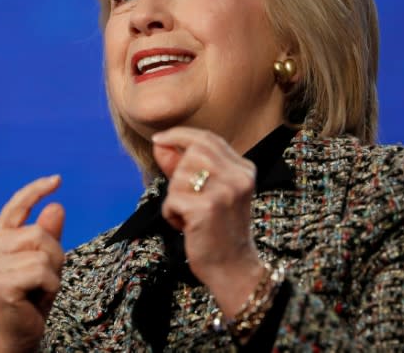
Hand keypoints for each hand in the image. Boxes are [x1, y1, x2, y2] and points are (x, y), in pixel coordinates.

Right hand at [0, 175, 65, 352]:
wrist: (17, 333)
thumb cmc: (30, 295)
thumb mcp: (44, 259)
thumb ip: (48, 233)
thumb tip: (56, 206)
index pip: (16, 205)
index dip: (36, 190)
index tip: (57, 179)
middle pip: (38, 233)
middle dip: (53, 255)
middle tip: (43, 278)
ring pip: (43, 252)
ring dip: (52, 273)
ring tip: (38, 288)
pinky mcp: (0, 283)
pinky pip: (43, 271)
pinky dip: (50, 286)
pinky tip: (36, 297)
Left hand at [152, 127, 264, 314]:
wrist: (232, 269)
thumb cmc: (217, 230)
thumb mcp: (207, 193)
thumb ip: (183, 165)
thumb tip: (160, 142)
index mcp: (243, 169)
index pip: (207, 138)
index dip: (179, 135)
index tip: (159, 139)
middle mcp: (238, 177)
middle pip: (192, 152)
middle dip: (176, 173)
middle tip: (183, 197)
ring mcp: (225, 192)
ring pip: (179, 176)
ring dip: (174, 198)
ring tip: (189, 216)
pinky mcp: (207, 208)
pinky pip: (172, 199)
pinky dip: (171, 214)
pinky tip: (185, 226)